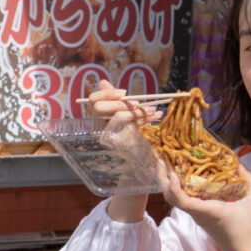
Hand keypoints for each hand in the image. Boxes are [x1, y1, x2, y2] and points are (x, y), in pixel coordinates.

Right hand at [89, 80, 166, 221]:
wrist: (141, 169)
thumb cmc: (132, 140)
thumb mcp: (124, 118)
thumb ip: (115, 101)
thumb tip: (103, 82)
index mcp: (98, 122)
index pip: (94, 102)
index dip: (107, 93)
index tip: (124, 92)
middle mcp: (99, 131)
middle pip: (101, 108)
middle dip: (122, 102)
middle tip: (138, 102)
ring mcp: (109, 140)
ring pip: (118, 116)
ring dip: (138, 110)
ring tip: (153, 110)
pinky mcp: (121, 146)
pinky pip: (132, 127)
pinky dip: (146, 118)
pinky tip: (157, 116)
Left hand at [161, 163, 250, 250]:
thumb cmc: (249, 228)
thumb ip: (249, 180)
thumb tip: (239, 164)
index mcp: (208, 210)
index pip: (183, 201)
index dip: (173, 187)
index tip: (173, 173)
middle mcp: (198, 214)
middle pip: (172, 198)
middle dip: (163, 179)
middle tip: (160, 160)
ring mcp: (197, 216)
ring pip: (175, 200)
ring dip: (169, 183)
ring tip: (168, 164)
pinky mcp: (198, 217)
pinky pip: (183, 201)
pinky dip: (178, 188)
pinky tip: (182, 176)